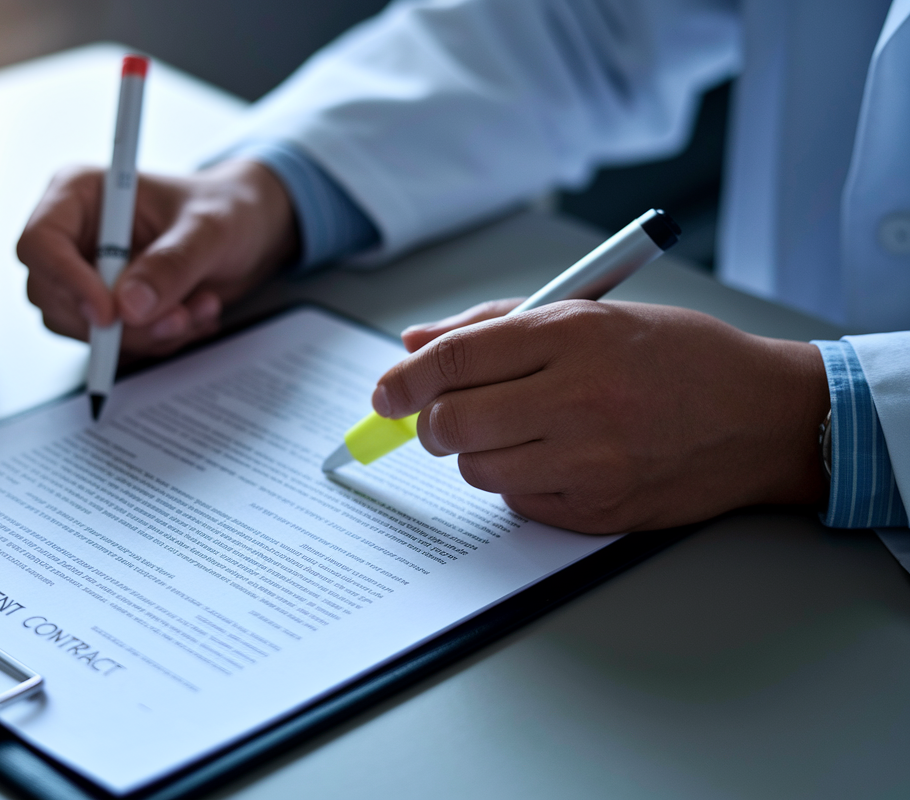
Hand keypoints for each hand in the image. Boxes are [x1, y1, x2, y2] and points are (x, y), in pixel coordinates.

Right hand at [17, 159, 297, 356]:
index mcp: (80, 195)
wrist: (247, 232)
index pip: (40, 243)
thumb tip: (129, 305)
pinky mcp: (106, 309)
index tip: (108, 313)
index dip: (67, 282)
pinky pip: (111, 344)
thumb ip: (172, 263)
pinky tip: (190, 315)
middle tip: (176, 317)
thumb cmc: (226, 209)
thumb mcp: (210, 228)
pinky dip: (155, 340)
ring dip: (144, 334)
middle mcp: (74, 237)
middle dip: (118, 321)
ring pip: (83, 329)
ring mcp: (86, 276)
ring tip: (196, 310)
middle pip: (55, 297)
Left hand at [375, 300, 830, 532]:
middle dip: (432, 422)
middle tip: (444, 417)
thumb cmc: (678, 358)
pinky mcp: (597, 508)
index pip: (453, 360)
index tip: (386, 392)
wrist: (762, 417)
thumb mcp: (590, 314)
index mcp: (572, 335)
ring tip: (520, 430)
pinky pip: (517, 500)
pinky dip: (518, 480)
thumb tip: (416, 345)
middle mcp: (577, 397)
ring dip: (477, 452)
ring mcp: (589, 460)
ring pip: (477, 468)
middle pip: (452, 422)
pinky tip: (556, 457)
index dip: (404, 380)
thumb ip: (494, 327)